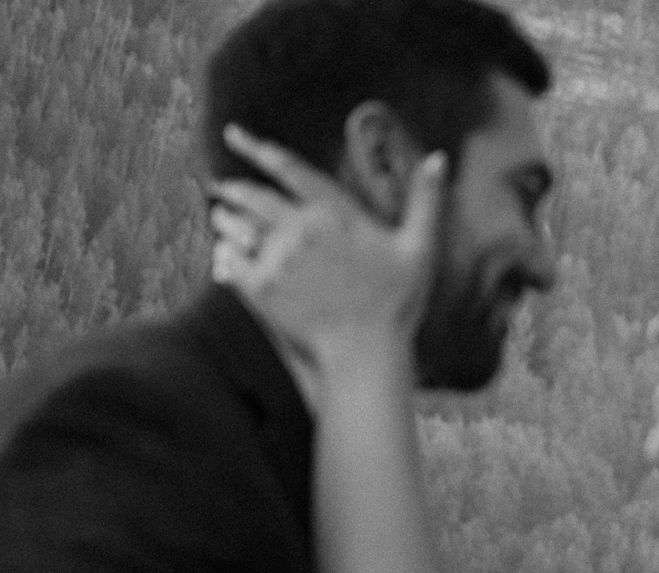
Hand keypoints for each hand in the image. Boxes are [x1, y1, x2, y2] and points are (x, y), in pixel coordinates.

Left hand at [209, 124, 445, 380]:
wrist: (366, 352)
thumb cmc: (396, 302)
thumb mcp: (420, 247)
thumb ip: (427, 200)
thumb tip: (440, 157)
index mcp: (335, 213)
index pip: (289, 168)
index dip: (257, 148)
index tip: (234, 135)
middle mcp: (301, 229)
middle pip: (254, 196)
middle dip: (234, 187)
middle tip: (220, 184)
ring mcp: (278, 258)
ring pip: (239, 227)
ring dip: (225, 217)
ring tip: (218, 214)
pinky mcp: (262, 289)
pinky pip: (232, 262)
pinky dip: (225, 255)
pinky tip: (222, 253)